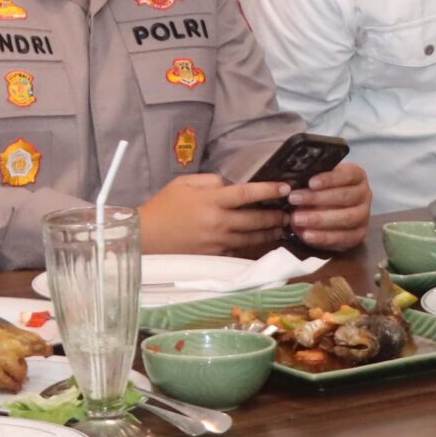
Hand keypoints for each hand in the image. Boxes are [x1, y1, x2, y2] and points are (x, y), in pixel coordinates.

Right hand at [138, 174, 292, 255]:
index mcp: (212, 200)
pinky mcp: (215, 256)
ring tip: (280, 228)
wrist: (147, 236)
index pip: (247, 193)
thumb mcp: (184, 183)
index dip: (268, 190)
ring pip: (251, 238)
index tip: (285, 187)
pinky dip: (252, 246)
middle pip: (255, 219)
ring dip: (269, 233)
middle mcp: (219, 222)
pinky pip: (239, 251)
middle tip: (288, 212)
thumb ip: (210, 180)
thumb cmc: (164, 206)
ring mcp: (218, 242)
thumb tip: (230, 184)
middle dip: (275, 216)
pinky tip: (261, 243)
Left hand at [283, 161, 370, 249]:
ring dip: (319, 219)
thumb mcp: (317, 179)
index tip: (310, 182)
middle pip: (345, 196)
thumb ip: (309, 179)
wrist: (330, 211)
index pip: (346, 175)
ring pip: (346, 218)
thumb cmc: (321, 190)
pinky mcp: (359, 234)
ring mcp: (364, 216)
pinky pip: (343, 237)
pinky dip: (324, 237)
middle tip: (294, 199)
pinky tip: (307, 235)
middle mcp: (364, 194)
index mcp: (356, 176)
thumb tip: (290, 182)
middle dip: (318, 199)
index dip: (329, 179)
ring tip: (297, 219)